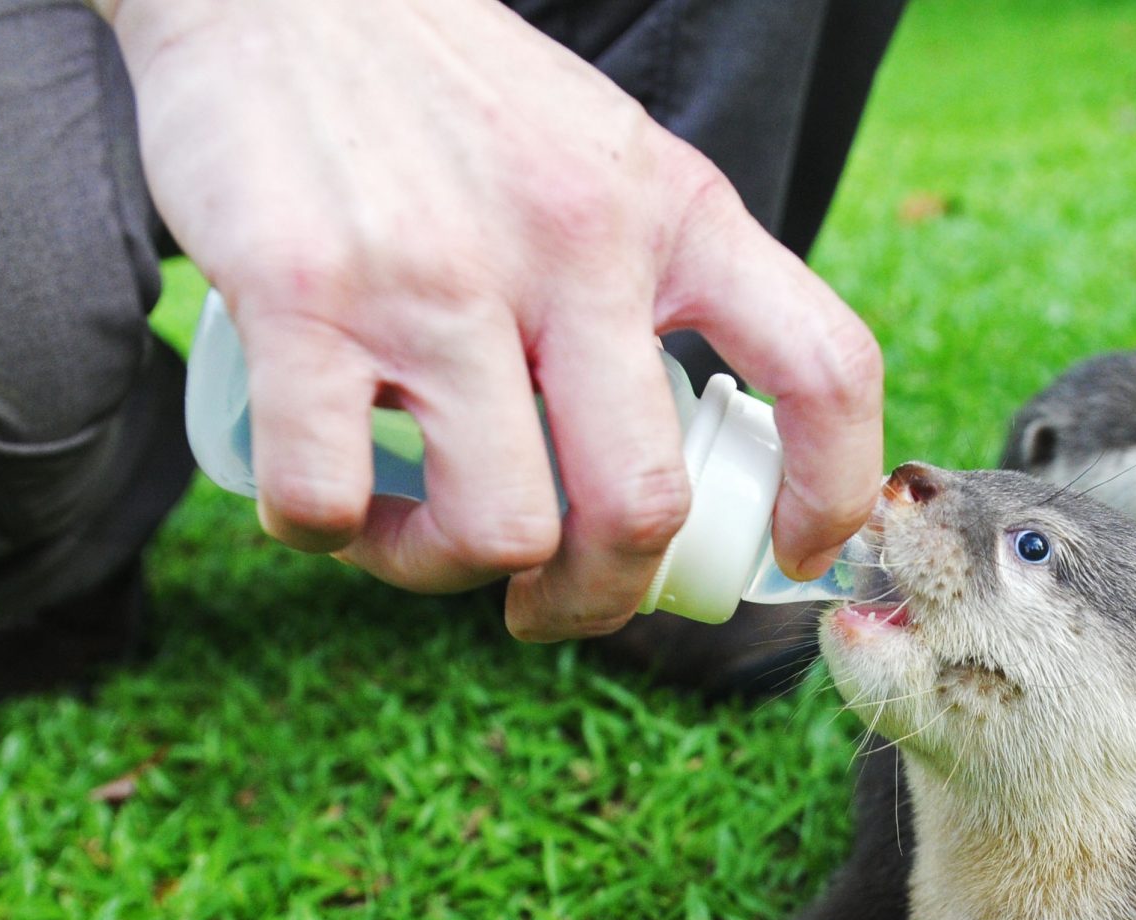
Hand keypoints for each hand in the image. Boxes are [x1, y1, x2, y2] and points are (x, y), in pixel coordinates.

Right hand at [102, 0, 883, 638]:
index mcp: (674, 210)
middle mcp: (573, 244)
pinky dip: (325, 532)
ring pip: (497, 529)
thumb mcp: (605, 163)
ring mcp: (436, 276)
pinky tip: (330, 490)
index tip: (791, 552)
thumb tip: (686, 462)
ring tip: (414, 529)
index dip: (833, 492)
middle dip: (597, 599)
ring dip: (449, 571)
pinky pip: (329, 499)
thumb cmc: (454, 101)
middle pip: (641, 505)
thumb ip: (657, 285)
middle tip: (548, 601)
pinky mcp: (303, 297)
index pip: (823, 366)